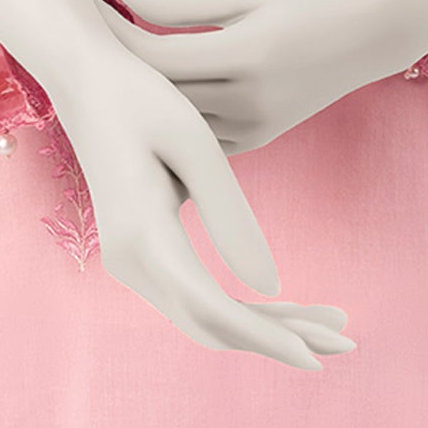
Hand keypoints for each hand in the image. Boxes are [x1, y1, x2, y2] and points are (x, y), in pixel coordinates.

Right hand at [0, 0, 354, 371]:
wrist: (81, 72)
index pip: (217, 311)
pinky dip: (242, 305)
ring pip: (205, 316)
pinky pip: (195, 293)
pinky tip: (284, 301)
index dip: (271, 338)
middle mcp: (130, 261)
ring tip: (329, 319)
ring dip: (264, 325)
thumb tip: (270, 285)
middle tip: (345, 338)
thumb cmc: (140, 95)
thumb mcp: (194, 143)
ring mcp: (130, 258)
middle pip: (214, 325)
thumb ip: (230, 215)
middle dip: (280, 338)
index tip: (321, 355)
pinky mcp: (141, 247)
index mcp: (144, 236)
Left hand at [96, 0, 427, 154]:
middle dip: (111, 62)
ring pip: (170, 121)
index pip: (155, 54)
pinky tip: (132, 94)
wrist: (378, 32)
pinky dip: (162, 114)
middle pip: (155, 92)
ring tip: (90, 62)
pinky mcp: (256, 141)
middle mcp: (250, 104)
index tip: (81, 4)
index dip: (110, 30)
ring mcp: (254, 130)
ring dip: (131, 93)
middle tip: (70, 33)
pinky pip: (192, 134)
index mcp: (248, 57)